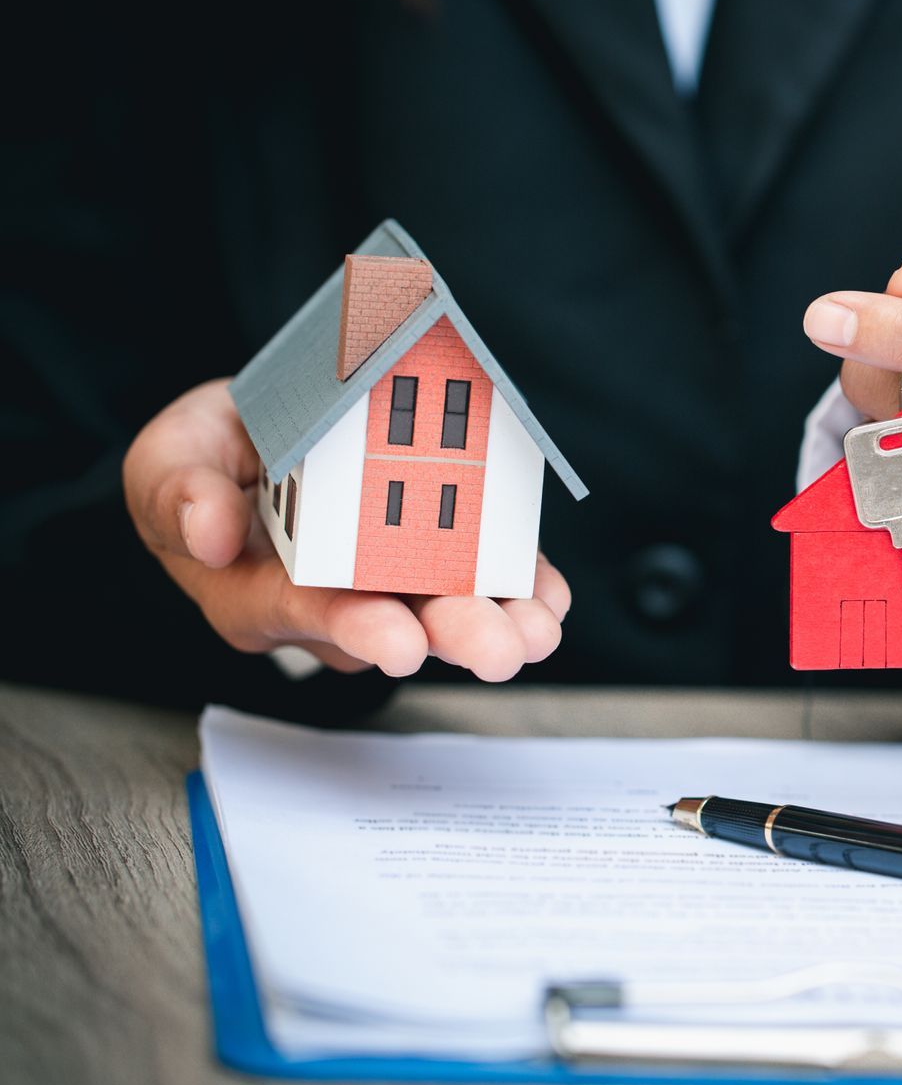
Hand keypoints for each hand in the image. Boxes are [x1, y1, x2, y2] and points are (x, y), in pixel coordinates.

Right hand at [123, 379, 570, 680]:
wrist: (257, 435)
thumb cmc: (210, 458)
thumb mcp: (171, 456)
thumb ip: (177, 492)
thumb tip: (207, 536)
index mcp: (256, 590)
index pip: (305, 613)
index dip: (355, 628)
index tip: (398, 642)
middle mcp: (330, 600)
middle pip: (393, 625)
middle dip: (451, 638)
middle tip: (499, 649)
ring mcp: (388, 583)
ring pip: (445, 611)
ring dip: (498, 622)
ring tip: (538, 631)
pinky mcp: (435, 556)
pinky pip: (481, 577)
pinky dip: (521, 584)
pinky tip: (549, 595)